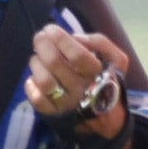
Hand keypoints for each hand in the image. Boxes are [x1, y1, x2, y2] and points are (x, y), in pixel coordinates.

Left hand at [23, 25, 129, 140]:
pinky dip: (31, 84)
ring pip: (44, 80)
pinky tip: (35, 77)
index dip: (61, 38)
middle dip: (42, 45)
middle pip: (55, 63)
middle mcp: (81, 90)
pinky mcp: (54, 114)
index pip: (77, 54)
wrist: (106, 119)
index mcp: (97, 74)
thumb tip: (76, 38)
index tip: (51, 29)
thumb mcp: (116, 59)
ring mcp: (67, 104)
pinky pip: (36, 98)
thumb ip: (100, 42)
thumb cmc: (106, 81)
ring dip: (36, 63)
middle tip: (39, 38)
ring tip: (37, 58)